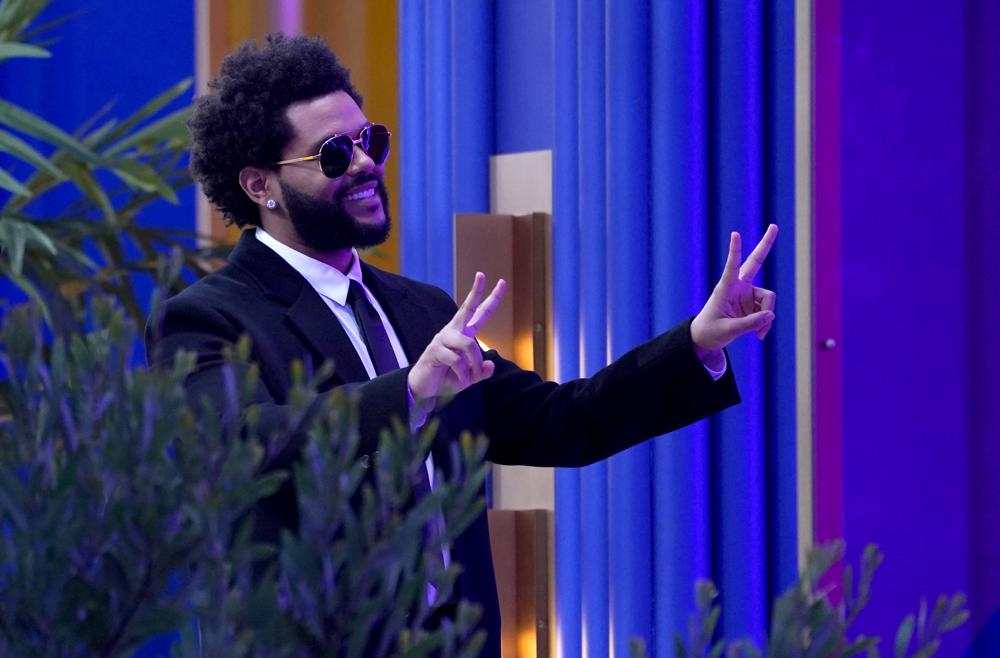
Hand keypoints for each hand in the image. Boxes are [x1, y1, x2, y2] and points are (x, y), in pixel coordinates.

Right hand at [407, 272, 506, 406]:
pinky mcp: (435, 350)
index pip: (479, 313)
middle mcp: (453, 332)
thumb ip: (481, 372)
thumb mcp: (470, 377)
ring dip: (474, 363)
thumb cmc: (448, 378)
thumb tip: (490, 365)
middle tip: (482, 274)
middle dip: (476, 292)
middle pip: (467, 308)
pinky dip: (463, 373)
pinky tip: (460, 378)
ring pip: (468, 344)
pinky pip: (457, 360)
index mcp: (463, 334)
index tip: (502, 283)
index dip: (491, 299)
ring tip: (471, 376)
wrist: (425, 389)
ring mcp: (443, 339)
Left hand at [690, 224, 777, 352]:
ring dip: (766, 316)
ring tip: (759, 334)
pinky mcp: (754, 304)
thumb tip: (771, 315)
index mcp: (725, 288)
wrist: (707, 339)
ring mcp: (747, 294)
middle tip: (774, 226)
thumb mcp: (728, 331)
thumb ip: (749, 324)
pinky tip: (759, 335)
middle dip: (766, 245)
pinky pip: (767, 311)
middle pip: (755, 262)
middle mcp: (738, 287)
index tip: (735, 234)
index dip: (735, 251)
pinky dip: (765, 324)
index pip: (731, 267)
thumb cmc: (710, 332)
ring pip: (768, 299)